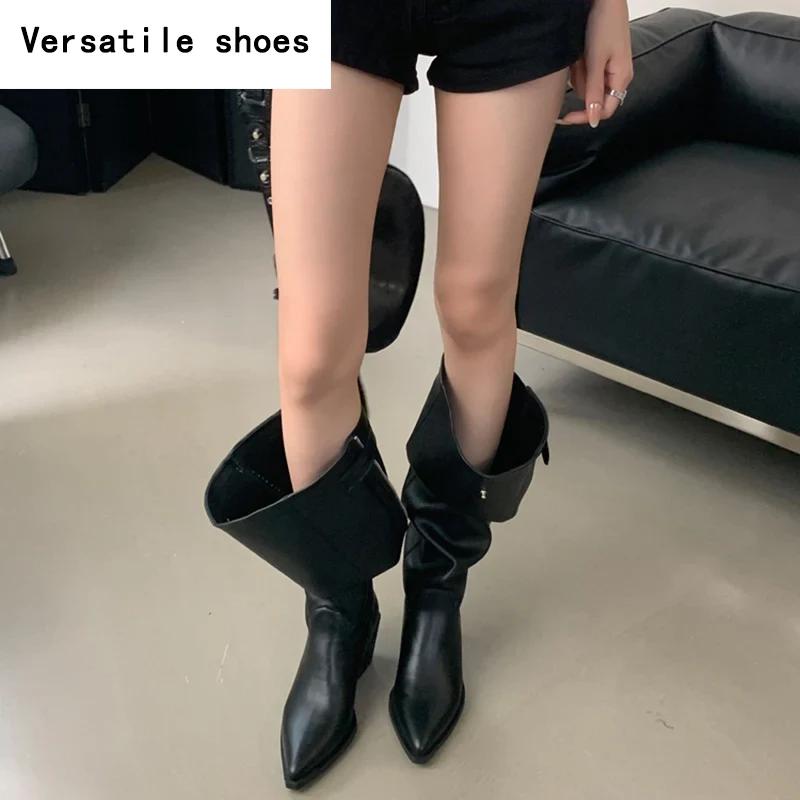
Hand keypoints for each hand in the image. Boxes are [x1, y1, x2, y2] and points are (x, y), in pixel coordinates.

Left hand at [557, 0, 632, 127]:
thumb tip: (595, 120)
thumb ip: (594, 92)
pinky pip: (585, 71)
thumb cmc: (604, 24)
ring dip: (578, 71)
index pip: (604, 111)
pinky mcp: (600, 59)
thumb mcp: (596, 60)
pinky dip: (578, 63)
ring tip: (580, 52)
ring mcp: (609, 67)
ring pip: (585, 84)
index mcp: (621, 79)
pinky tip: (579, 50)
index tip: (565, 117)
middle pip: (592, 97)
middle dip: (580, 82)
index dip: (584, 116)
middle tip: (578, 62)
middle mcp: (617, 76)